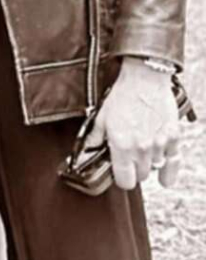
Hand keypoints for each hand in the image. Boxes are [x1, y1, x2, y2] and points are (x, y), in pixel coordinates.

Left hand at [89, 57, 180, 189]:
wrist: (144, 78)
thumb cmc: (123, 95)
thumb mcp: (102, 116)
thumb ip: (95, 138)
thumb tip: (87, 151)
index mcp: (122, 146)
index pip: (125, 180)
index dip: (121, 179)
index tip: (120, 174)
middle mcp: (141, 149)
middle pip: (140, 176)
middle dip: (134, 170)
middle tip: (130, 159)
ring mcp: (159, 145)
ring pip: (155, 169)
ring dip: (148, 165)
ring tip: (142, 154)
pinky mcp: (173, 138)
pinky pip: (173, 163)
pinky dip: (169, 171)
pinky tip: (166, 178)